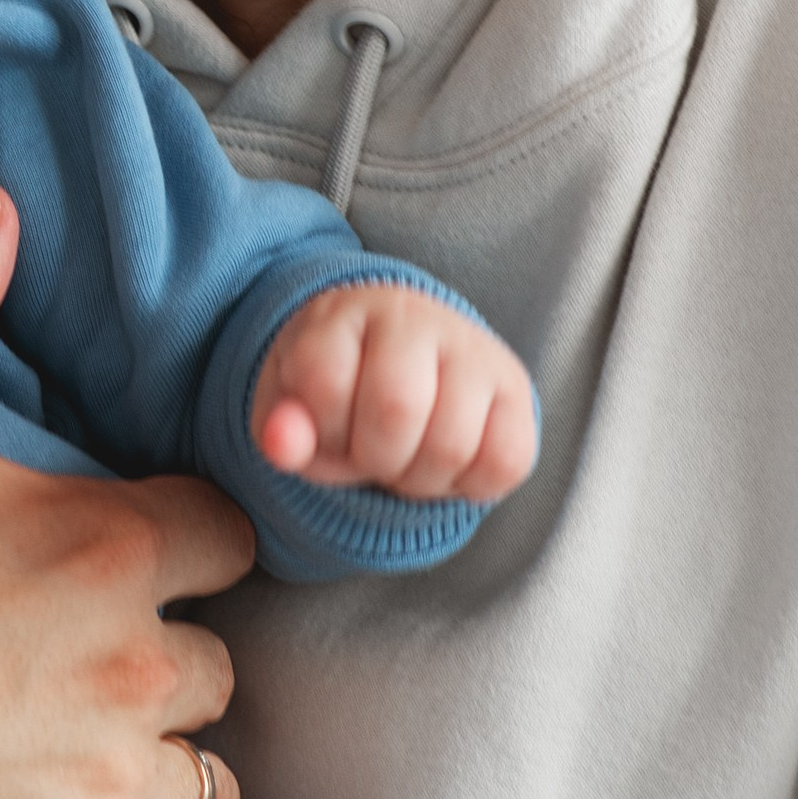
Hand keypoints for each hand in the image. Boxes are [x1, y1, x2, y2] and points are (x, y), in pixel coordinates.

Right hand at [0, 183, 264, 798]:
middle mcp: (132, 659)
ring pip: (214, 781)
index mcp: (105, 538)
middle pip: (223, 663)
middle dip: (173, 663)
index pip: (228, 534)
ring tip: (119, 772)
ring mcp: (110, 783)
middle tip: (104, 671)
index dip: (191, 547)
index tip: (154, 562)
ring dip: (177, 774)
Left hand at [252, 285, 535, 501]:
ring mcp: (474, 349)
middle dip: (375, 458)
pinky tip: (448, 462)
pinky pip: (505, 462)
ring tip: (408, 457)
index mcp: (345, 313)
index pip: (325, 383)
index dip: (322, 430)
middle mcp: (415, 318)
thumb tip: (280, 445)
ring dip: (421, 480)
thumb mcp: (293, 405)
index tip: (330, 425)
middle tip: (373, 453)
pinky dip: (471, 484)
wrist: (401, 362)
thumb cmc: (339, 388)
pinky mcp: (517, 389)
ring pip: (452, 445)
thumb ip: (281, 428)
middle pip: (396, 411)